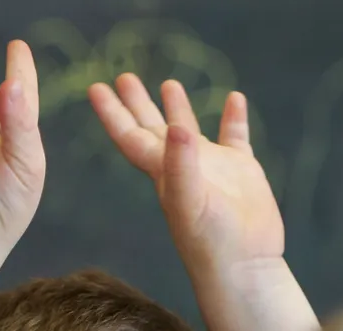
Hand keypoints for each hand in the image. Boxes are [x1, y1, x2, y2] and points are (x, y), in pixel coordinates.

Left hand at [91, 76, 316, 330]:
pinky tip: (235, 98)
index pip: (130, 136)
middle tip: (124, 76)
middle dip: (137, 103)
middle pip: (153, 127)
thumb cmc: (211, 240)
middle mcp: (183, 165)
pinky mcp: (241, 170)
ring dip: (179, 108)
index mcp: (162, 172)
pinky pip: (236, 136)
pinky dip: (234, 117)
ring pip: (190, 130)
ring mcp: (213, 167)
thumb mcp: (189, 202)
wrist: (246, 265)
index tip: (96, 88)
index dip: (112, 113)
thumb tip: (177, 126)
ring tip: (170, 82)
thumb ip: (182, 163)